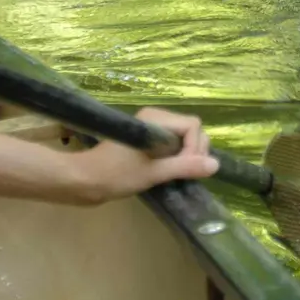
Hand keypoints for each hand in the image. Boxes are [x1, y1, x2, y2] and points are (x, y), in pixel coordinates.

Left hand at [74, 108, 219, 202]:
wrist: (84, 181)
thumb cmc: (116, 175)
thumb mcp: (154, 173)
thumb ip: (185, 167)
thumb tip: (215, 164)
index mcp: (156, 119)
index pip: (193, 126)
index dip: (195, 148)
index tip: (185, 169)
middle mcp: (155, 118)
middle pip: (190, 129)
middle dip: (193, 151)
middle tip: (183, 173)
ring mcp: (150, 129)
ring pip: (182, 138)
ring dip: (185, 156)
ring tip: (175, 174)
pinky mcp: (145, 141)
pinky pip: (171, 144)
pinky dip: (175, 157)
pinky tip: (167, 172)